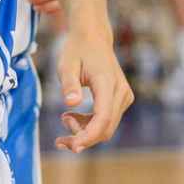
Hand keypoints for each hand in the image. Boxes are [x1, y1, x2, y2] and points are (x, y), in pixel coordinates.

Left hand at [54, 24, 132, 153]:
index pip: (102, 118)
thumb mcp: (66, 64)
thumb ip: (69, 84)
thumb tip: (71, 103)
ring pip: (107, 126)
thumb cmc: (77, 50)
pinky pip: (107, 119)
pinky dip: (90, 124)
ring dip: (85, 132)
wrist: (92, 37)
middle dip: (83, 138)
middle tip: (60, 141)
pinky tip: (72, 117)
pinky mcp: (120, 99)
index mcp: (108, 83)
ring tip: (64, 120)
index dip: (89, 136)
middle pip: (106, 127)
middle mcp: (121, 92)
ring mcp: (123, 96)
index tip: (73, 146)